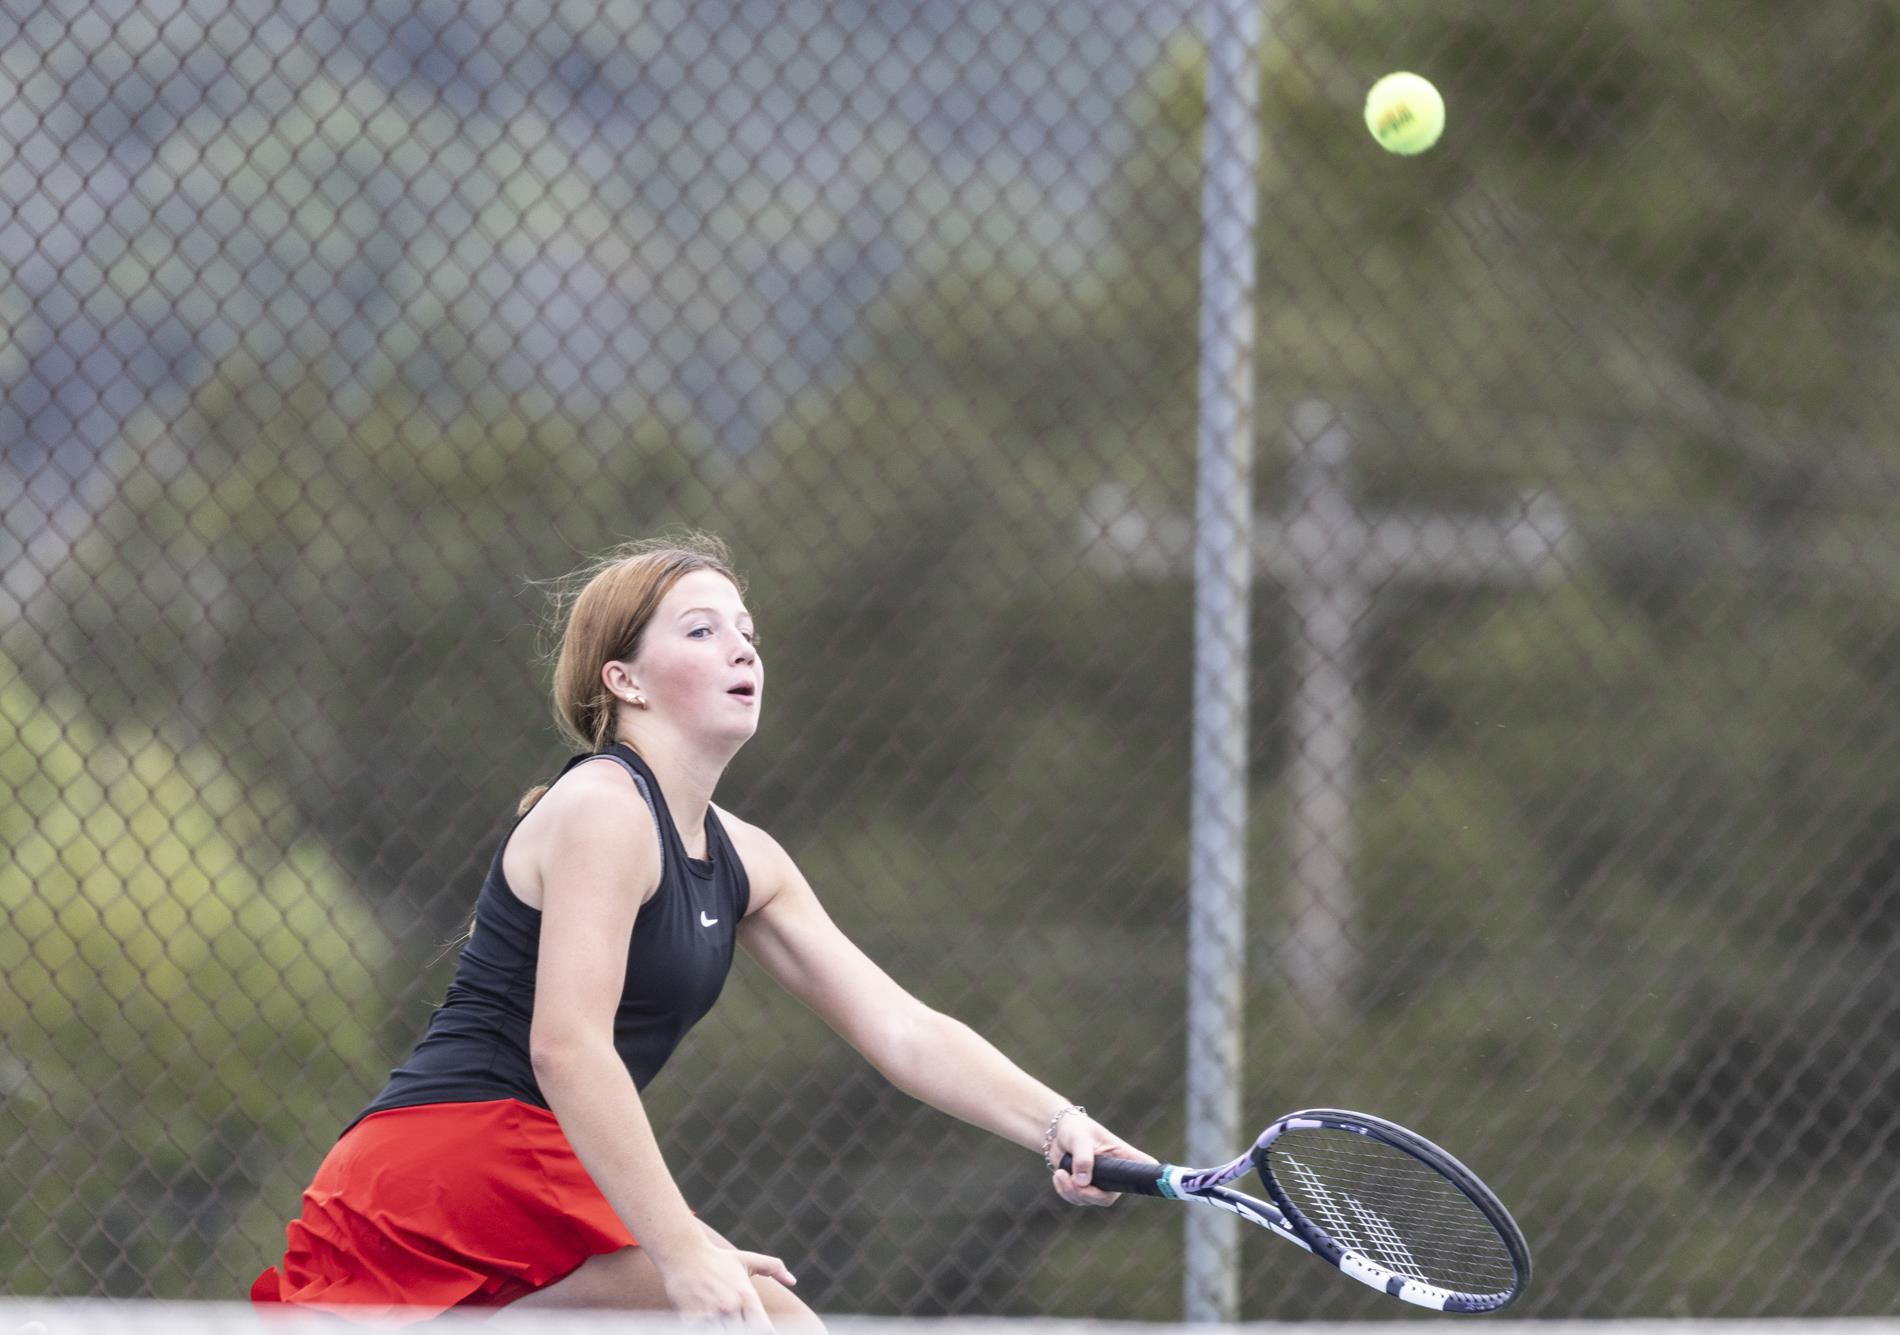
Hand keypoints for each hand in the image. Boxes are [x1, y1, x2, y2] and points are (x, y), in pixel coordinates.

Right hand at [659, 1240, 796, 1325]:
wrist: (682, 1253)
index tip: (761, 1328)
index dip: (765, 1332)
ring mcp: (709, 1315)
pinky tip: (707, 1322)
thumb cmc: (717, 1259)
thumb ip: (774, 1267)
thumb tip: (792, 1281)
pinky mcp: (689, 1320)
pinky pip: (701, 1332)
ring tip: (723, 1320)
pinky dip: (706, 1329)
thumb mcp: (747, 1260)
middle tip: (738, 1321)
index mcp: (746, 1296)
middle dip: (742, 1329)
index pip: (763, 1329)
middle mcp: (730, 1308)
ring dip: (723, 1329)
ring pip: (722, 1334)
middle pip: (743, 1334)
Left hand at [1049, 1112, 1156, 1207]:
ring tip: (1061, 1173)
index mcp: (1123, 1156)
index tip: (1167, 1187)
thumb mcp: (1079, 1138)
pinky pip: (1076, 1199)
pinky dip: (1065, 1191)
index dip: (1156, 1181)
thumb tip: (1083, 1182)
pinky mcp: (1085, 1189)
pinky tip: (1059, 1175)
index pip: (1147, 1170)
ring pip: (1089, 1200)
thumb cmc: (1075, 1129)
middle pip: (1109, 1198)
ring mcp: (1101, 1183)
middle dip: (1088, 1194)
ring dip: (1071, 1191)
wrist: (1058, 1133)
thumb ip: (1083, 1158)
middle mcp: (1116, 1174)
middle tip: (1072, 1181)